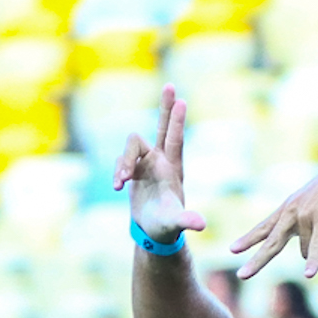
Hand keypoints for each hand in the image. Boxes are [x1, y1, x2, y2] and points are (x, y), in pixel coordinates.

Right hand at [113, 85, 206, 245]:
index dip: (176, 121)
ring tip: (122, 183)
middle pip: (162, 127)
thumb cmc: (167, 227)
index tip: (181, 100)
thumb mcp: (176, 223)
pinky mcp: (133, 170)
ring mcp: (145, 163)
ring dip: (124, 162)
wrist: (154, 232)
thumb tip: (201, 224)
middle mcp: (160, 161)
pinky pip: (120, 162)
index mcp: (173, 168)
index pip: (175, 139)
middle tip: (171, 86)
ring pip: (131, 145)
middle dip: (165, 107)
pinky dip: (117, 171)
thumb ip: (186, 221)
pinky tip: (118, 187)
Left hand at [231, 152, 317, 280]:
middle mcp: (292, 213)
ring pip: (307, 251)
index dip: (249, 239)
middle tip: (241, 276)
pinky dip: (313, 261)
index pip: (265, 228)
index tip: (233, 250)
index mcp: (289, 210)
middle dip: (257, 261)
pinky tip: (309, 274)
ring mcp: (304, 216)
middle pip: (272, 244)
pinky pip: (315, 247)